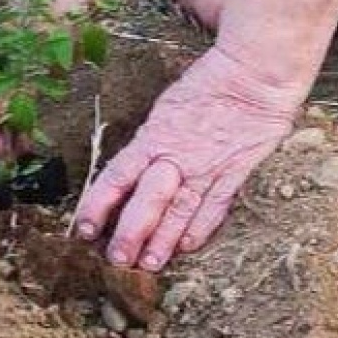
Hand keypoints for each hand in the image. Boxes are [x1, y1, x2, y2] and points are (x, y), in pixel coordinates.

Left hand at [72, 45, 303, 270]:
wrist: (254, 73)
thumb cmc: (208, 81)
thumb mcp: (167, 104)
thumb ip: (151, 138)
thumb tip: (132, 164)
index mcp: (154, 136)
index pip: (117, 176)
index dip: (98, 205)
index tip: (83, 228)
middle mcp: (177, 156)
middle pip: (147, 203)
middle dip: (129, 234)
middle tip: (116, 260)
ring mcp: (207, 168)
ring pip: (180, 212)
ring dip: (163, 241)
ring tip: (149, 264)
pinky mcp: (235, 173)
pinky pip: (215, 207)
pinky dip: (200, 229)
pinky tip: (188, 246)